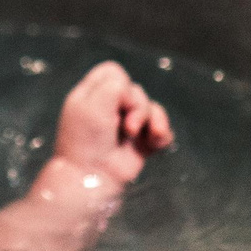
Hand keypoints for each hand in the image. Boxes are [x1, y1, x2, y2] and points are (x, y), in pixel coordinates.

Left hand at [50, 62, 173, 188]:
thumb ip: (115, 85)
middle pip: (137, 91)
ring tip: (151, 136)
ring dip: (155, 120)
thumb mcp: (93, 103)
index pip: (114, 72)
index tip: (116, 101)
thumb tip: (133, 98)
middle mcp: (110, 108)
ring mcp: (127, 126)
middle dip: (138, 107)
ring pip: (152, 108)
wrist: (93, 177)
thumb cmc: (87, 139)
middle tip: (128, 128)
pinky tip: (157, 144)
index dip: (121, 83)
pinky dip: (163, 135)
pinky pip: (161, 129)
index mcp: (93, 95)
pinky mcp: (142, 143)